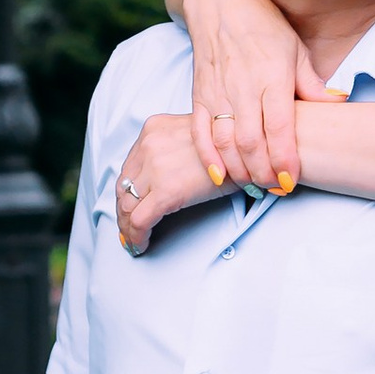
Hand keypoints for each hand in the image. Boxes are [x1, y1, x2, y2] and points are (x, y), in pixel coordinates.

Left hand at [114, 112, 222, 252]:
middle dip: (124, 212)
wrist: (250, 151)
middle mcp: (149, 144)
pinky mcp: (165, 191)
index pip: (129, 167)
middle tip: (128, 230)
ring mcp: (155, 167)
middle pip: (124, 186)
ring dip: (128, 227)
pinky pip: (140, 220)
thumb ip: (173, 151)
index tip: (129, 207)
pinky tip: (141, 245)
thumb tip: (165, 178)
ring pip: (127, 205)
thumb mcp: (195, 137)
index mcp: (154, 128)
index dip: (126, 192)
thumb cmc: (230, 148)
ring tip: (134, 241)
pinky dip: (136, 236)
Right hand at [175, 0, 323, 192]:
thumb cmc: (264, 26)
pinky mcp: (199, 95)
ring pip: (225, 141)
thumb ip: (313, 84)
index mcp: (272, 76)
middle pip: (251, 141)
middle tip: (276, 191)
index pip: (279, 126)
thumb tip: (341, 102)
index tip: (291, 181)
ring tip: (254, 188)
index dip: (284, 158)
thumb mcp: (296, 50)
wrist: (219, 2)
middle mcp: (243, 87)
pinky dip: (208, 157)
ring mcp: (219, 92)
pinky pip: (200, 132)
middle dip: (263, 173)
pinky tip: (219, 177)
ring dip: (239, 170)